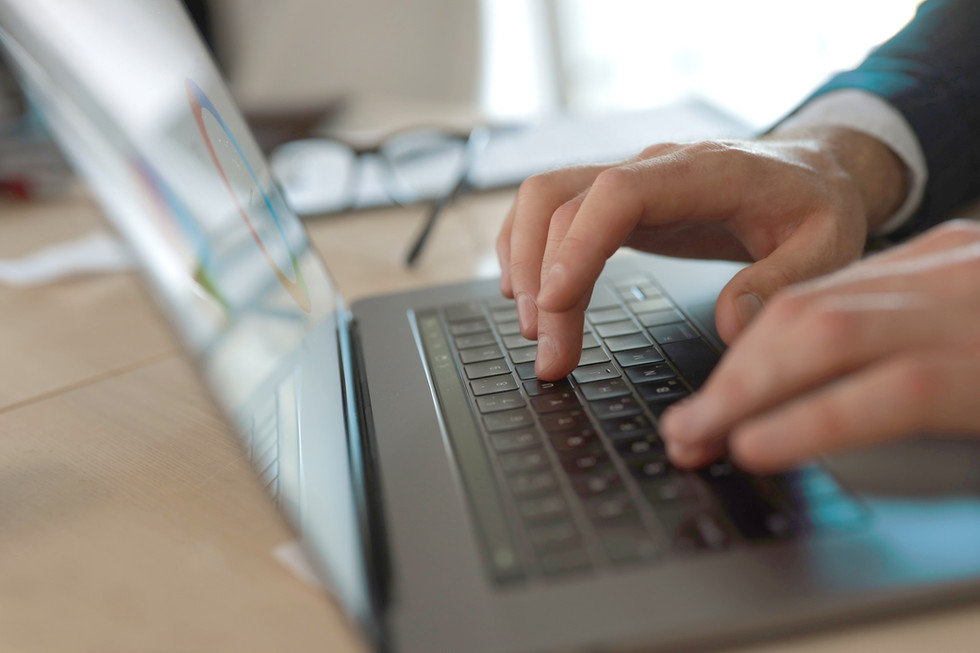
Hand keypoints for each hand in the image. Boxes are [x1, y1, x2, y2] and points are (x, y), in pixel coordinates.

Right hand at [496, 127, 907, 379]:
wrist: (812, 172)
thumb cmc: (817, 208)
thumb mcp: (827, 249)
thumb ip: (780, 285)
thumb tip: (731, 325)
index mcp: (704, 172)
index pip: (617, 194)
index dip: (576, 246)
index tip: (555, 303)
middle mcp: (654, 167)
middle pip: (564, 203)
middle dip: (543, 281)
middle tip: (551, 353)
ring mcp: (630, 179)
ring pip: (543, 199)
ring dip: (524, 263)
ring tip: (535, 331)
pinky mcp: (617, 200)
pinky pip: (549, 207)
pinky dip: (525, 247)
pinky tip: (529, 293)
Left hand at [660, 220, 979, 472]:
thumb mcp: (972, 326)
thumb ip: (905, 340)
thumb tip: (815, 390)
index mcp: (934, 262)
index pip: (813, 300)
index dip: (748, 357)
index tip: (710, 405)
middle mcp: (943, 271)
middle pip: (803, 314)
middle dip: (732, 377)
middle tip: (683, 430)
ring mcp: (966, 306)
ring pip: (826, 335)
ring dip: (746, 391)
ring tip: (694, 436)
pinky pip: (895, 392)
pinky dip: (813, 420)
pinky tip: (757, 445)